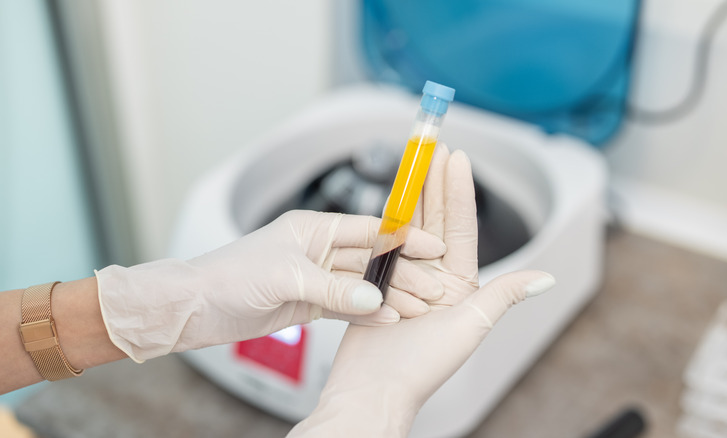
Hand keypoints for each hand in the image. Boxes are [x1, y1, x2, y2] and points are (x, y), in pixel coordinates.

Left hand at [96, 211, 444, 361]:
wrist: (195, 308)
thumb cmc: (230, 277)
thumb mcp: (286, 277)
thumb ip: (334, 288)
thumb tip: (377, 300)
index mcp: (313, 228)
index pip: (369, 228)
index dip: (403, 237)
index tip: (433, 245)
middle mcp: (318, 250)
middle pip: (371, 259)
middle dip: (403, 272)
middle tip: (434, 286)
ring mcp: (315, 278)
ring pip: (363, 285)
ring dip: (390, 295)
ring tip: (420, 308)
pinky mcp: (309, 303)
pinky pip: (347, 307)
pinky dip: (368, 314)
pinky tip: (390, 320)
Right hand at [288, 147, 555, 436]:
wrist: (374, 387)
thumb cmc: (422, 365)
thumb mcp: (472, 326)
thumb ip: (505, 295)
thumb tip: (545, 279)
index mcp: (458, 284)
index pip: (461, 227)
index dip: (459, 191)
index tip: (458, 159)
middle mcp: (431, 278)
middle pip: (434, 220)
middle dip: (434, 183)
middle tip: (433, 149)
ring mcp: (403, 280)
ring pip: (408, 228)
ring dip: (411, 195)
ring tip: (412, 165)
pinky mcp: (376, 285)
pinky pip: (382, 248)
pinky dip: (384, 222)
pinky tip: (385, 201)